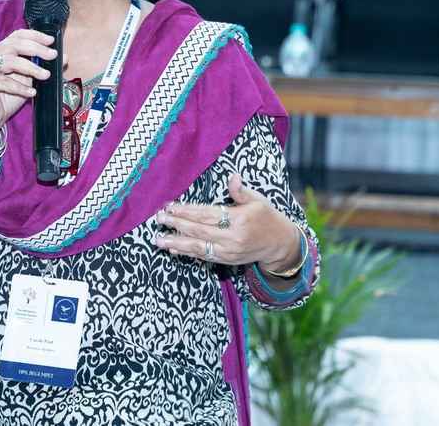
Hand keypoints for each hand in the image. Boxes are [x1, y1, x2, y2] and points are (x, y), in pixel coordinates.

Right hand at [0, 29, 57, 146]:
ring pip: (10, 62)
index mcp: (0, 51)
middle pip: (15, 45)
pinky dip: (20, 87)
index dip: (35, 35)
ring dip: (31, 68)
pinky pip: (4, 82)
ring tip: (46, 75)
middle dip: (37, 49)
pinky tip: (32, 93)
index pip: (17, 36)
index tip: (51, 41)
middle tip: (52, 55)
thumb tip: (64, 58)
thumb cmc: (6, 97)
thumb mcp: (28, 80)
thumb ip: (42, 67)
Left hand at [153, 173, 301, 268]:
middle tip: (159, 219)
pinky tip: (173, 249)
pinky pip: (204, 256)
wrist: (280, 244)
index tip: (170, 207)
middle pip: (199, 230)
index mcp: (239, 219)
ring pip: (199, 247)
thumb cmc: (268, 217)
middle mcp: (232, 237)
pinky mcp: (227, 260)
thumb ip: (241, 191)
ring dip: (176, 243)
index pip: (207, 214)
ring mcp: (229, 251)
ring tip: (158, 239)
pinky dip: (188, 253)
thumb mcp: (258, 200)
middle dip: (177, 225)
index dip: (187, 211)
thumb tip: (232, 177)